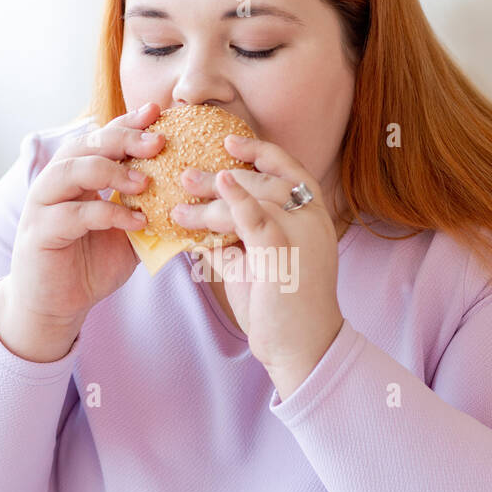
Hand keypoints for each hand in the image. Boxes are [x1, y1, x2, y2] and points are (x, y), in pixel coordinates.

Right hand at [0, 103, 164, 359]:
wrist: (57, 305)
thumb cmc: (90, 265)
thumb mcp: (128, 234)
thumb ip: (148, 210)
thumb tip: (191, 196)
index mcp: (76, 176)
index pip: (101, 139)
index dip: (127, 123)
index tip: (157, 112)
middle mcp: (56, 183)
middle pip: (85, 145)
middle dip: (122, 139)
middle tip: (158, 142)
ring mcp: (43, 206)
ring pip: (71, 171)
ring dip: (110, 171)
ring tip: (145, 183)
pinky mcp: (40, 232)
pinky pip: (73, 214)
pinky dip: (107, 214)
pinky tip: (136, 221)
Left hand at [171, 132, 344, 396]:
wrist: (301, 349)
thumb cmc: (280, 309)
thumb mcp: (254, 266)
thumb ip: (232, 242)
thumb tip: (197, 229)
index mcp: (311, 218)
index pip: (288, 171)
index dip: (261, 153)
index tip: (229, 143)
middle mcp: (311, 220)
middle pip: (265, 181)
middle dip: (224, 174)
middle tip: (185, 175)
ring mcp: (302, 234)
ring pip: (255, 198)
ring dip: (214, 196)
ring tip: (180, 199)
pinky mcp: (285, 253)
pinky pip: (258, 218)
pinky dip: (237, 199)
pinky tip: (218, 187)